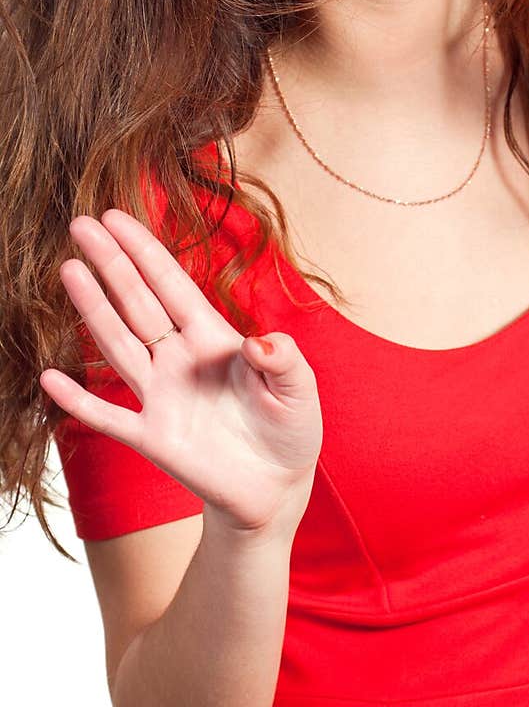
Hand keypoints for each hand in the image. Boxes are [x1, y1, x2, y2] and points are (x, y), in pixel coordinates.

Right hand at [40, 209, 323, 535]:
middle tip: (81, 225)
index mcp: (215, 339)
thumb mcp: (300, 389)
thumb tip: (258, 344)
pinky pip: (107, 417)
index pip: (173, 285)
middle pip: (138, 302)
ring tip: (69, 270)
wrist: (276, 488)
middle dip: (112, 263)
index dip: (145, 251)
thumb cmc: (289, 429)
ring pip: (119, 344)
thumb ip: (284, 359)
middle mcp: (181, 360)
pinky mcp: (152, 439)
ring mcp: (161, 396)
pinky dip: (78, 400)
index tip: (116, 217)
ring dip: (94, 309)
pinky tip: (50, 377)